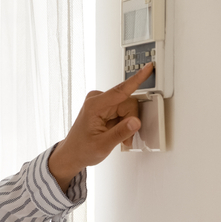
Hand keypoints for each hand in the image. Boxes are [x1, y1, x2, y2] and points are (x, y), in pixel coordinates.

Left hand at [48, 62, 154, 191]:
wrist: (72, 154)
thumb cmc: (81, 149)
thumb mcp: (102, 145)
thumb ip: (120, 133)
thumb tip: (135, 122)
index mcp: (94, 106)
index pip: (120, 91)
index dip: (137, 79)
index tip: (148, 67)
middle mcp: (97, 100)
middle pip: (128, 103)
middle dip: (130, 121)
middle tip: (124, 138)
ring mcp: (101, 102)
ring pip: (127, 108)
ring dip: (126, 124)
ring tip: (116, 137)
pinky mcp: (105, 106)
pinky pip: (123, 111)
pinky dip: (123, 123)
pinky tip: (114, 132)